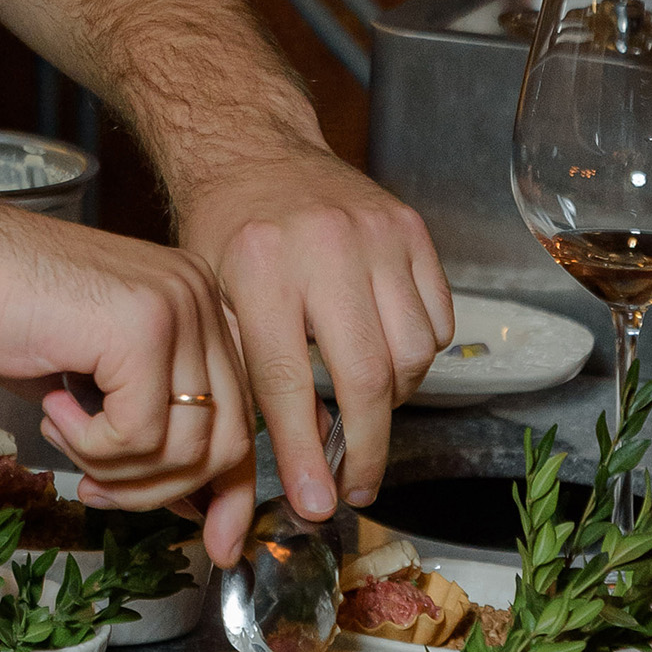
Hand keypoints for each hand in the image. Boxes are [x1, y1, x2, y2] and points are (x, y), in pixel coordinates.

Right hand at [0, 189, 256, 562]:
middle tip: (98, 492)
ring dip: (117, 469)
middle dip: (163, 491)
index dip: (231, 490)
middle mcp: (198, 294)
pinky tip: (53, 407)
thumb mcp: (93, 378)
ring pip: (187, 448)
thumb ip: (149, 422)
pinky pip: (140, 435)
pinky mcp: (141, 327)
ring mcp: (175, 305)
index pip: (242, 413)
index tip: (215, 543)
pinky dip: (90, 445)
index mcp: (194, 301)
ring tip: (63, 435)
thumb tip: (195, 503)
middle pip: (226, 439)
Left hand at [173, 143, 452, 523]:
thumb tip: (303, 466)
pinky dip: (418, 352)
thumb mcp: (213, 300)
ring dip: (395, 397)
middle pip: (368, 377)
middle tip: (358, 483)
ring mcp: (376, 233)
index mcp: (259, 267)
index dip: (307, 454)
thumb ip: (249, 379)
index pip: (288, 383)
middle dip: (368, 447)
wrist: (252, 148)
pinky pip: (438, 319)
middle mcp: (324, 247)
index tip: (318, 503)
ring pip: (415, 354)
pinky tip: (383, 350)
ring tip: (364, 404)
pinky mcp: (412, 227)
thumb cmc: (225, 233)